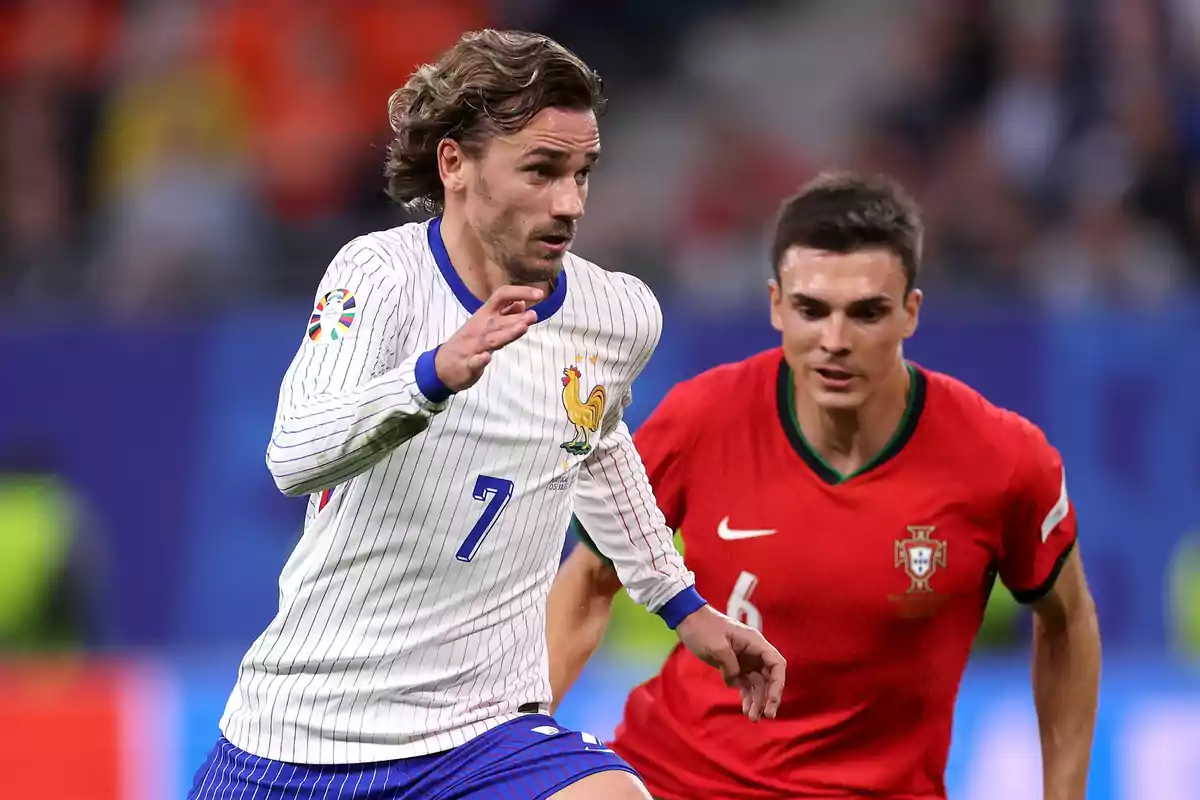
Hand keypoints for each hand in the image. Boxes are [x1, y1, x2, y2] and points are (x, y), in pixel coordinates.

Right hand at [436, 285, 542, 391]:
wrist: (442, 367)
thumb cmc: (469, 342)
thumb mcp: (486, 323)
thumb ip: (504, 314)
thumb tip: (522, 303)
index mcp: (484, 315)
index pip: (502, 296)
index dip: (520, 292)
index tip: (539, 294)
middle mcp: (479, 328)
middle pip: (499, 319)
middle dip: (516, 318)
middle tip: (534, 316)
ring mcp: (472, 347)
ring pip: (491, 340)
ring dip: (507, 333)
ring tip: (522, 328)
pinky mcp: (467, 365)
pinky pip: (473, 362)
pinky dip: (479, 360)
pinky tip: (485, 358)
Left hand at [675, 605, 785, 721]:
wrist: (688, 620)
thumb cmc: (703, 628)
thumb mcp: (716, 646)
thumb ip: (730, 665)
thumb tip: (736, 682)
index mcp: (754, 643)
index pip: (776, 664)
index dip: (778, 684)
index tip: (773, 700)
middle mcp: (754, 652)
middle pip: (769, 677)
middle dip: (769, 697)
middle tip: (766, 715)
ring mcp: (745, 660)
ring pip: (758, 684)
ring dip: (757, 701)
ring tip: (753, 718)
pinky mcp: (734, 666)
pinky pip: (745, 684)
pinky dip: (747, 697)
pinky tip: (746, 710)